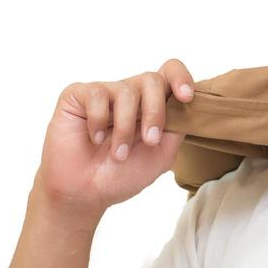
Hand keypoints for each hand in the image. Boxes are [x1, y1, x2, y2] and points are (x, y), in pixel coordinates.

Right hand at [33, 59, 197, 220]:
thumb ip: (176, 129)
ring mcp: (104, 93)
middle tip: (150, 141)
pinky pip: (96, 94)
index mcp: (151, 105)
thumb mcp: (160, 156)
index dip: (181, 78)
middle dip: (155, 112)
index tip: (186, 98)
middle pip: (152, 79)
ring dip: (125, 129)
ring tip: (119, 154)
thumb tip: (189, 107)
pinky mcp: (78, 96)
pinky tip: (94, 138)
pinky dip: (99, 121)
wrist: (84, 193)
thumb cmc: (120, 175)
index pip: (169, 73)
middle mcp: (129, 94)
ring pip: (127, 90)